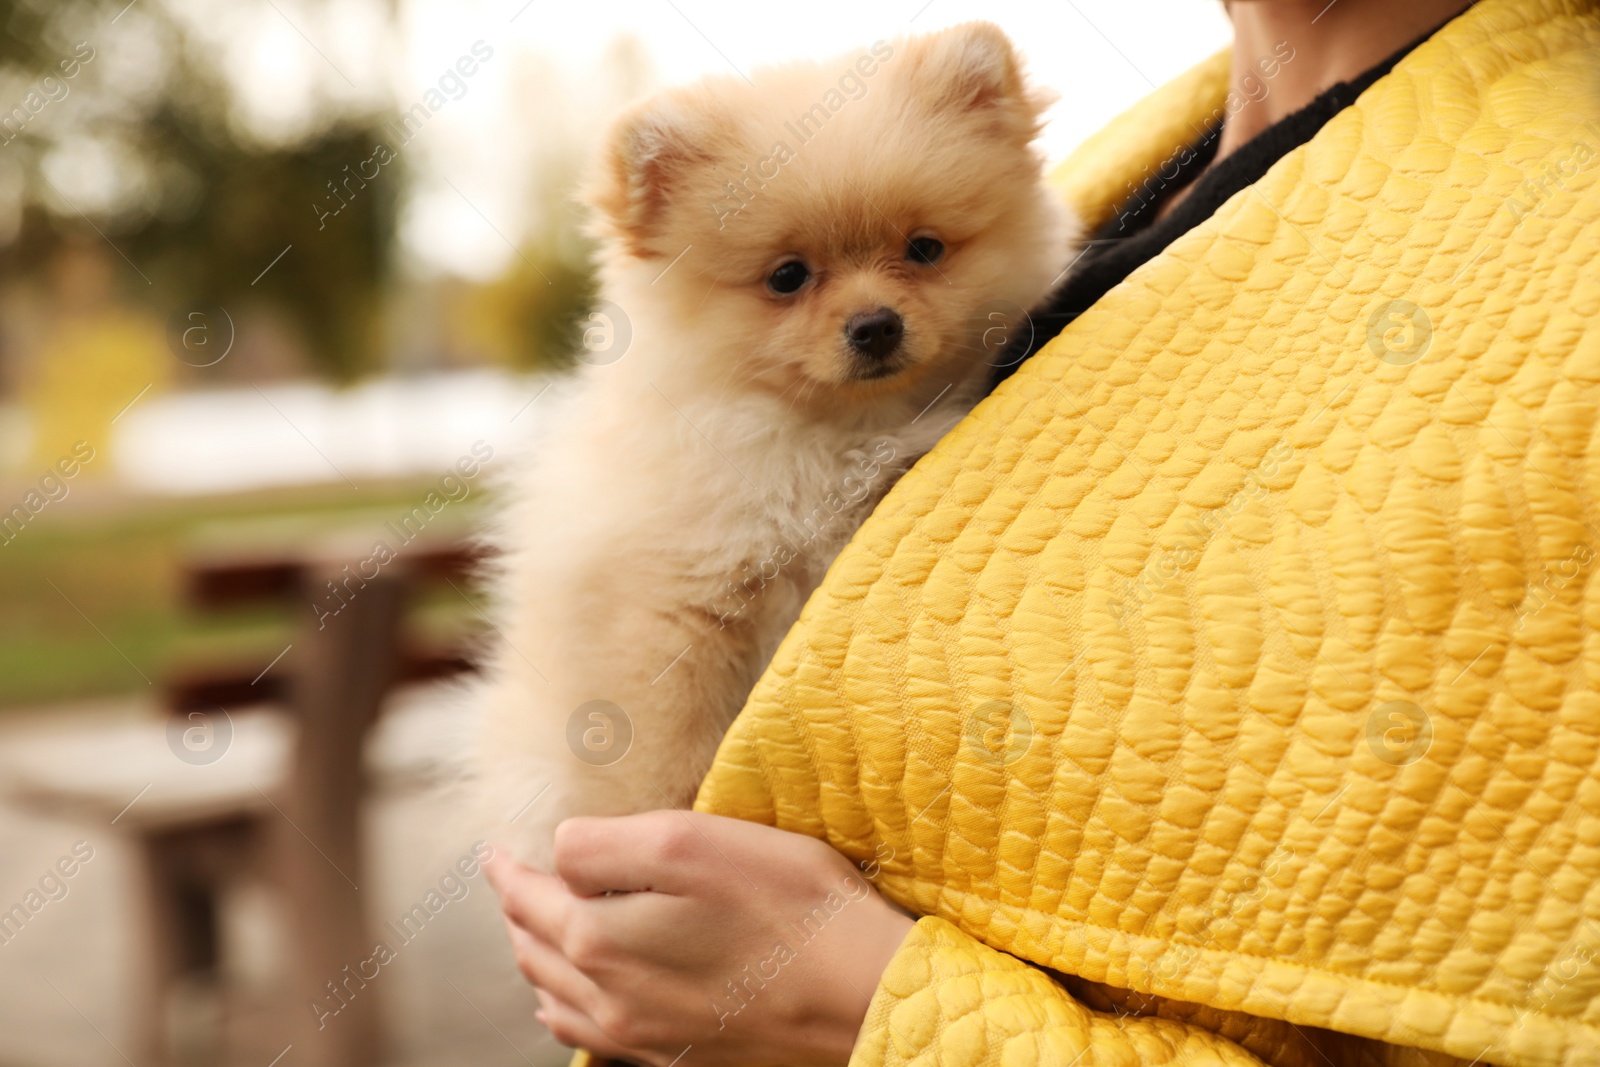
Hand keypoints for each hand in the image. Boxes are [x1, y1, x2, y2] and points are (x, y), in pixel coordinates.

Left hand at [485, 810, 913, 1065]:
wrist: (859, 994)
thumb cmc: (786, 905)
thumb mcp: (688, 840)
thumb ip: (603, 845)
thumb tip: (558, 851)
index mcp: (597, 941)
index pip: (528, 894)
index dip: (508, 867)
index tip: (495, 849)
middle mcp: (606, 999)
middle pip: (535, 948)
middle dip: (517, 909)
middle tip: (512, 878)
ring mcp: (641, 1036)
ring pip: (556, 996)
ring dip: (537, 956)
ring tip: (537, 926)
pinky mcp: (677, 1054)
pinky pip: (592, 1036)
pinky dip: (568, 1006)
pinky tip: (574, 996)